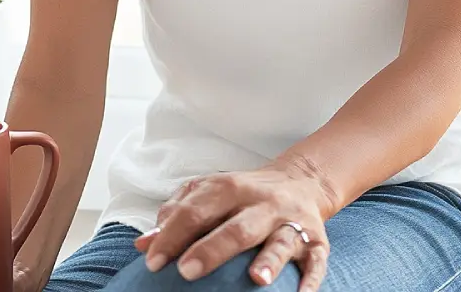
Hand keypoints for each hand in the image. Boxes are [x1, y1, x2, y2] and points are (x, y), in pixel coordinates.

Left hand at [132, 165, 332, 291]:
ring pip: (280, 239)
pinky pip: (316, 260)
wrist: (301, 181)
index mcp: (229, 187)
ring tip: (256, 279)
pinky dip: (310, 278)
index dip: (172, 234)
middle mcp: (261, 202)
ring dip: (269, 259)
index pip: (196, 209)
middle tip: (186, 271)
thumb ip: (178, 215)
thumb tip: (144, 244)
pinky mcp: (316, 240)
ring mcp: (291, 221)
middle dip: (212, 248)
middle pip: (236, 226)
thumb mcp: (210, 194)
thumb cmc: (243, 196)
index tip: (152, 260)